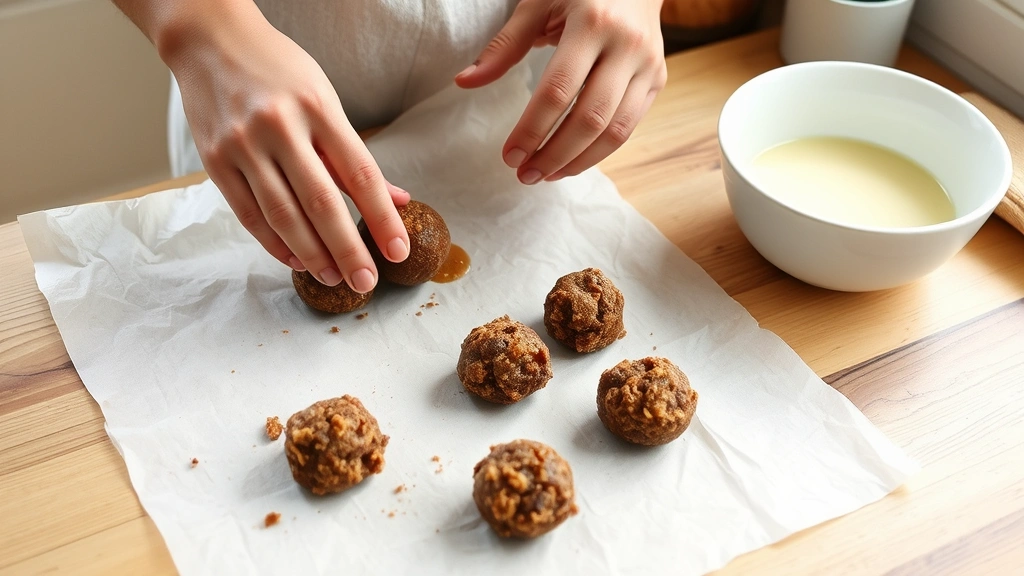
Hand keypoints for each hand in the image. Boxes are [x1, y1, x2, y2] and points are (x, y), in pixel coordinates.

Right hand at [167, 9, 408, 291]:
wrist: (209, 40)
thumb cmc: (278, 71)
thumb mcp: (325, 101)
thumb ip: (354, 156)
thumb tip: (398, 200)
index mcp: (318, 108)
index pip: (360, 174)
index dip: (382, 218)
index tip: (398, 252)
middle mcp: (280, 127)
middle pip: (322, 202)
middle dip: (348, 249)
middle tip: (366, 283)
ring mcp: (243, 144)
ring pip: (283, 215)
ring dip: (312, 254)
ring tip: (334, 278)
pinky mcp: (214, 160)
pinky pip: (249, 214)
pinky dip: (274, 243)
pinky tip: (296, 261)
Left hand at [455, 0, 666, 182]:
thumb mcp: (537, 5)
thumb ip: (503, 46)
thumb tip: (464, 82)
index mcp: (592, 22)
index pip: (558, 90)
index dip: (532, 129)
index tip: (509, 156)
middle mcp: (626, 45)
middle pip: (590, 119)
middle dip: (554, 155)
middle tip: (525, 175)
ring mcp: (648, 64)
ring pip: (615, 131)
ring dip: (577, 162)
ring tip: (546, 175)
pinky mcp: (658, 79)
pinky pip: (629, 127)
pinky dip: (599, 151)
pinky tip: (571, 160)